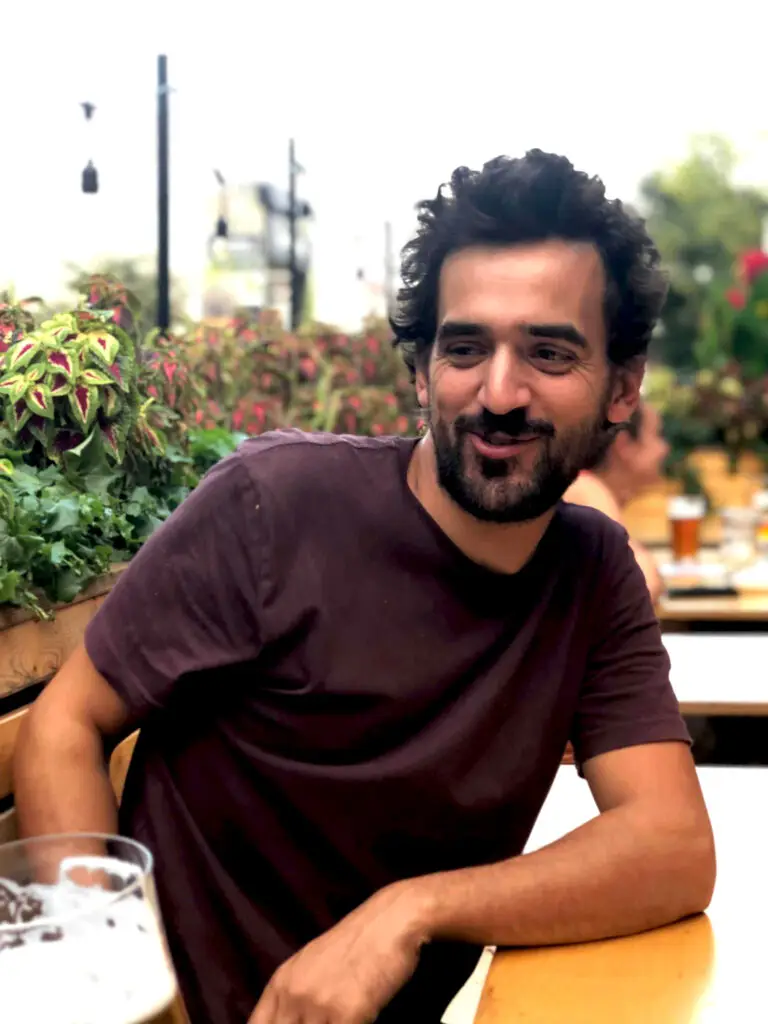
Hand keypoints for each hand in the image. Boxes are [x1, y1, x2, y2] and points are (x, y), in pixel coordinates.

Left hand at [248, 882, 430, 1023]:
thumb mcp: (312, 965)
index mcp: (280, 984)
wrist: (391, 921)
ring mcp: (318, 1006)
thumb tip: (287, 1020)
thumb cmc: (357, 943)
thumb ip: (293, 998)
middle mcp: (292, 995)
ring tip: (338, 1022)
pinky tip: (359, 1022)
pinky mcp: (346, 1015)